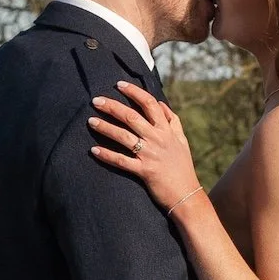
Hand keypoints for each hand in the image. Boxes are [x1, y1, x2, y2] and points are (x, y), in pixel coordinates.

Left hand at [89, 80, 206, 216]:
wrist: (187, 195)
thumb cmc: (183, 167)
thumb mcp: (182, 140)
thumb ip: (172, 121)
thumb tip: (161, 103)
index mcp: (166, 130)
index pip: (150, 104)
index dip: (134, 92)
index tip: (119, 85)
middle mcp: (158, 139)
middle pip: (132, 117)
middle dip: (113, 106)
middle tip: (96, 100)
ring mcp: (150, 155)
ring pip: (124, 136)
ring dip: (106, 127)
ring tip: (91, 121)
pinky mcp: (144, 171)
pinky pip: (122, 161)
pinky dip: (107, 155)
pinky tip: (94, 150)